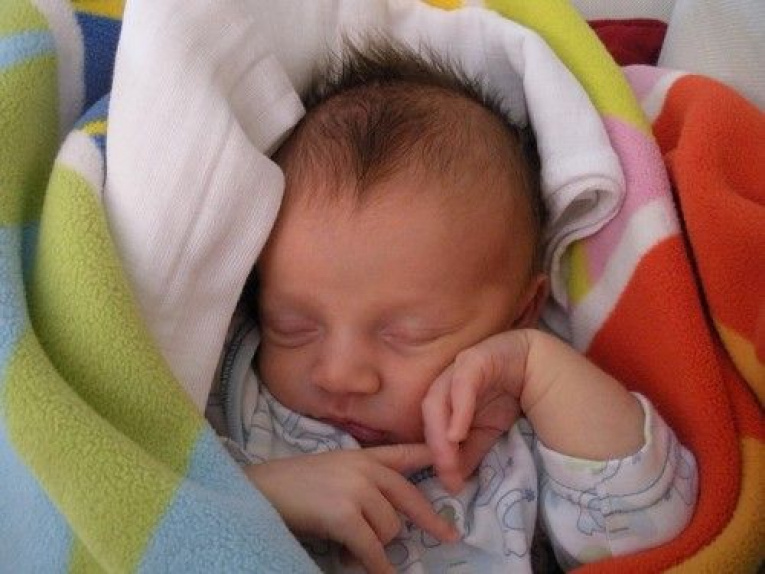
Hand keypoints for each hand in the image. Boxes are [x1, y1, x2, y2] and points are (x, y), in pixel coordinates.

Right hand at [245, 444, 457, 573]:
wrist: (260, 490)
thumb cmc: (293, 485)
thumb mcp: (334, 470)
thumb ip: (364, 481)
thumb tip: (391, 514)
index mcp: (363, 456)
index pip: (405, 453)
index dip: (433, 459)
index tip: (459, 469)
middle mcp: (365, 468)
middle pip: (409, 499)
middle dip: (431, 520)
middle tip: (449, 536)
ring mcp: (357, 490)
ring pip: (390, 529)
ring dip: (377, 547)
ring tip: (352, 550)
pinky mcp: (346, 515)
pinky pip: (373, 550)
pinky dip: (378, 567)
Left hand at [422, 330, 530, 493]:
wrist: (545, 368)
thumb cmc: (514, 397)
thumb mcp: (489, 432)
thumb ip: (469, 453)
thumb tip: (452, 481)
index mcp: (445, 398)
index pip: (431, 426)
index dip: (437, 456)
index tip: (451, 485)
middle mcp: (446, 382)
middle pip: (430, 413)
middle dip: (436, 447)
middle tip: (449, 476)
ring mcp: (458, 368)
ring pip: (438, 399)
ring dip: (441, 432)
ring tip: (449, 458)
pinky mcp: (475, 358)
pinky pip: (462, 384)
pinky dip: (458, 408)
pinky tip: (458, 433)